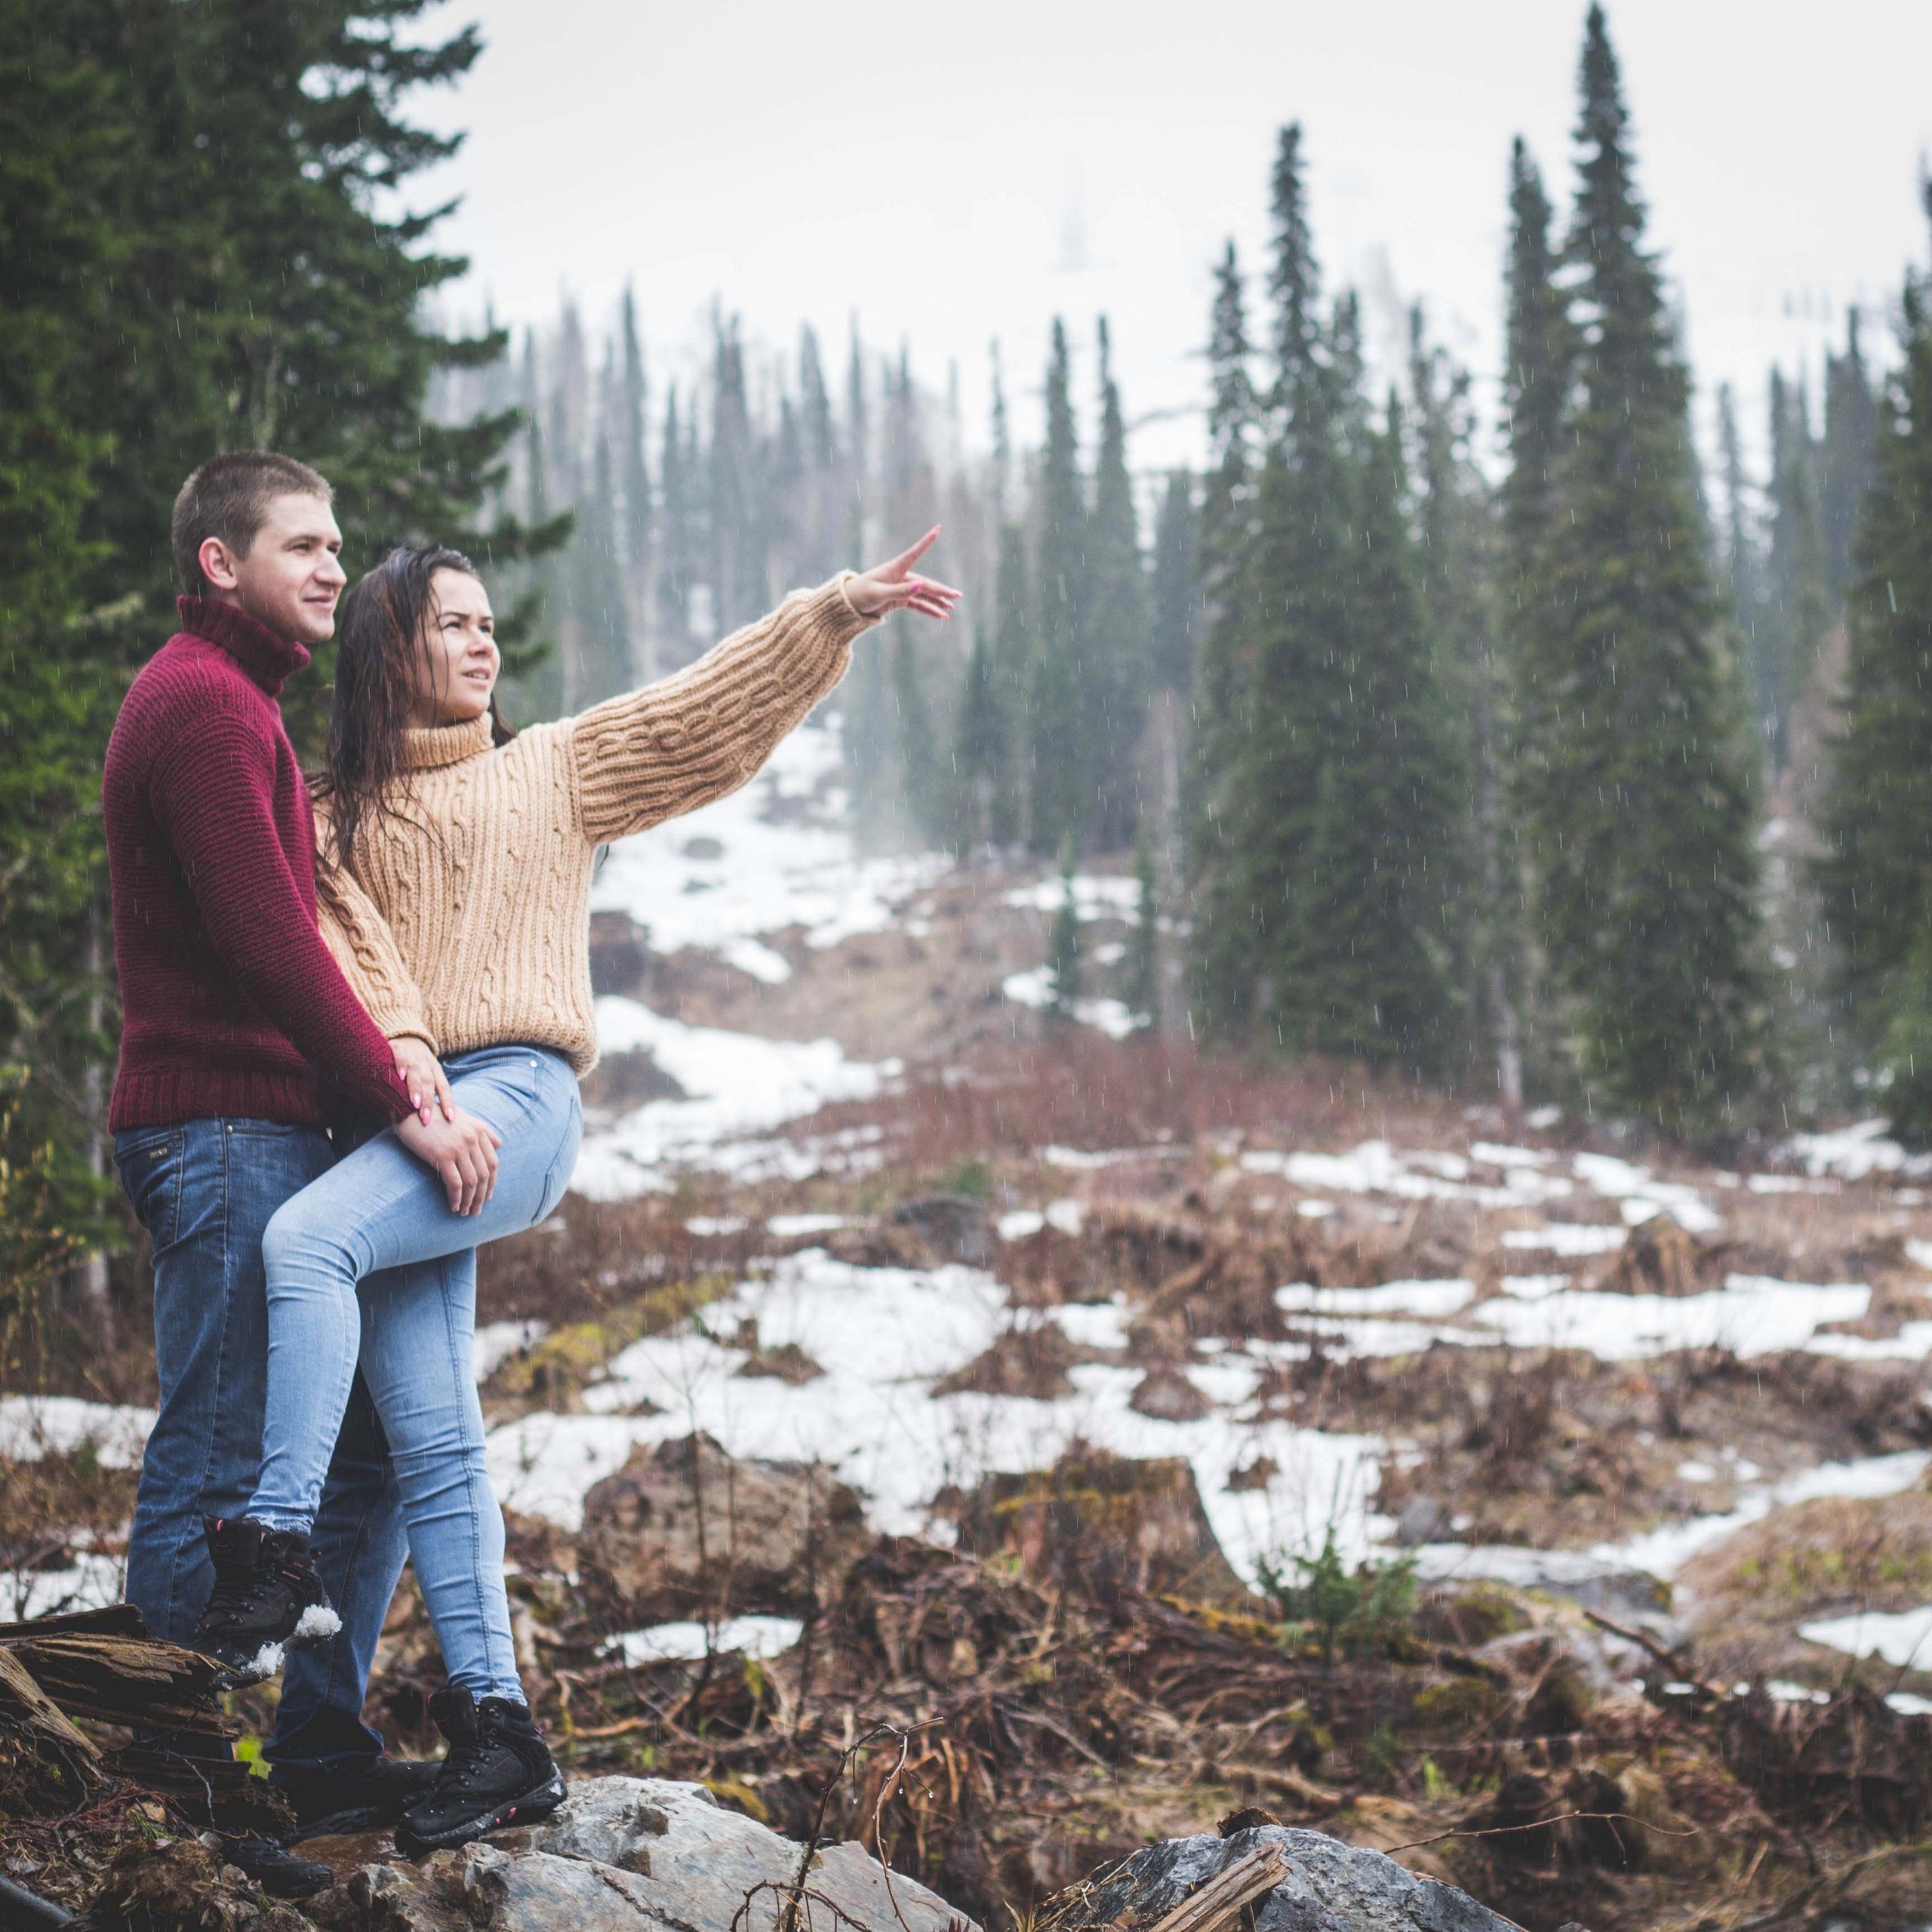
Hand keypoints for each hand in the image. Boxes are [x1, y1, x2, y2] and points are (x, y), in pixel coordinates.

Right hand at [392, 1036, 453, 1124]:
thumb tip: (431, 1120)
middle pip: (430, 1082)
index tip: (451, 1119)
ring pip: (417, 1071)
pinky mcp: (398, 1046)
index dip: (448, 1102)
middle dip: (429, 1101)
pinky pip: (401, 1055)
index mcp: (435, 1070)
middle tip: (426, 1119)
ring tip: (415, 1104)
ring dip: (416, 1088)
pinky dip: (401, 1065)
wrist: (404, 1034)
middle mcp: (426, 1062)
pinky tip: (400, 1076)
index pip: (444, 1087)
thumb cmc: (414, 1063)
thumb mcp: (424, 1074)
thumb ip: (426, 1092)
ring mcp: (412, 1054)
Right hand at [396, 1105, 502, 1215]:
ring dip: (470, 1201)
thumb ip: (482, 1130)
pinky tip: (454, 1206)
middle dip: (482, 1196)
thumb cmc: (433, 1114)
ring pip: (472, 1182)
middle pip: (485, 1175)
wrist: (409, 1109)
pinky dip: (457, 1198)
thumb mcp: (462, 1116)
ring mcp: (459, 1148)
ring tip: (465, 1212)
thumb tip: (499, 1145)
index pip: (493, 1163)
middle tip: (477, 1210)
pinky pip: (455, 1184)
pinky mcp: (442, 1156)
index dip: (492, 1182)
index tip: (487, 1196)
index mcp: (479, 1131)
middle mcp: (472, 1139)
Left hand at [843, 527, 960, 620]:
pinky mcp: (899, 600)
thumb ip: (900, 590)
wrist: (848, 606)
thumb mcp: (879, 593)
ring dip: (938, 601)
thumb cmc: (860, 595)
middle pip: (925, 583)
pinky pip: (918, 604)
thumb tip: (920, 585)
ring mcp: (901, 589)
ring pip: (924, 594)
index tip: (937, 529)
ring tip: (952, 607)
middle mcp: (901, 577)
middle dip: (941, 590)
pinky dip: (929, 610)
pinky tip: (941, 616)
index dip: (926, 542)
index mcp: (894, 569)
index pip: (914, 553)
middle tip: (957, 595)